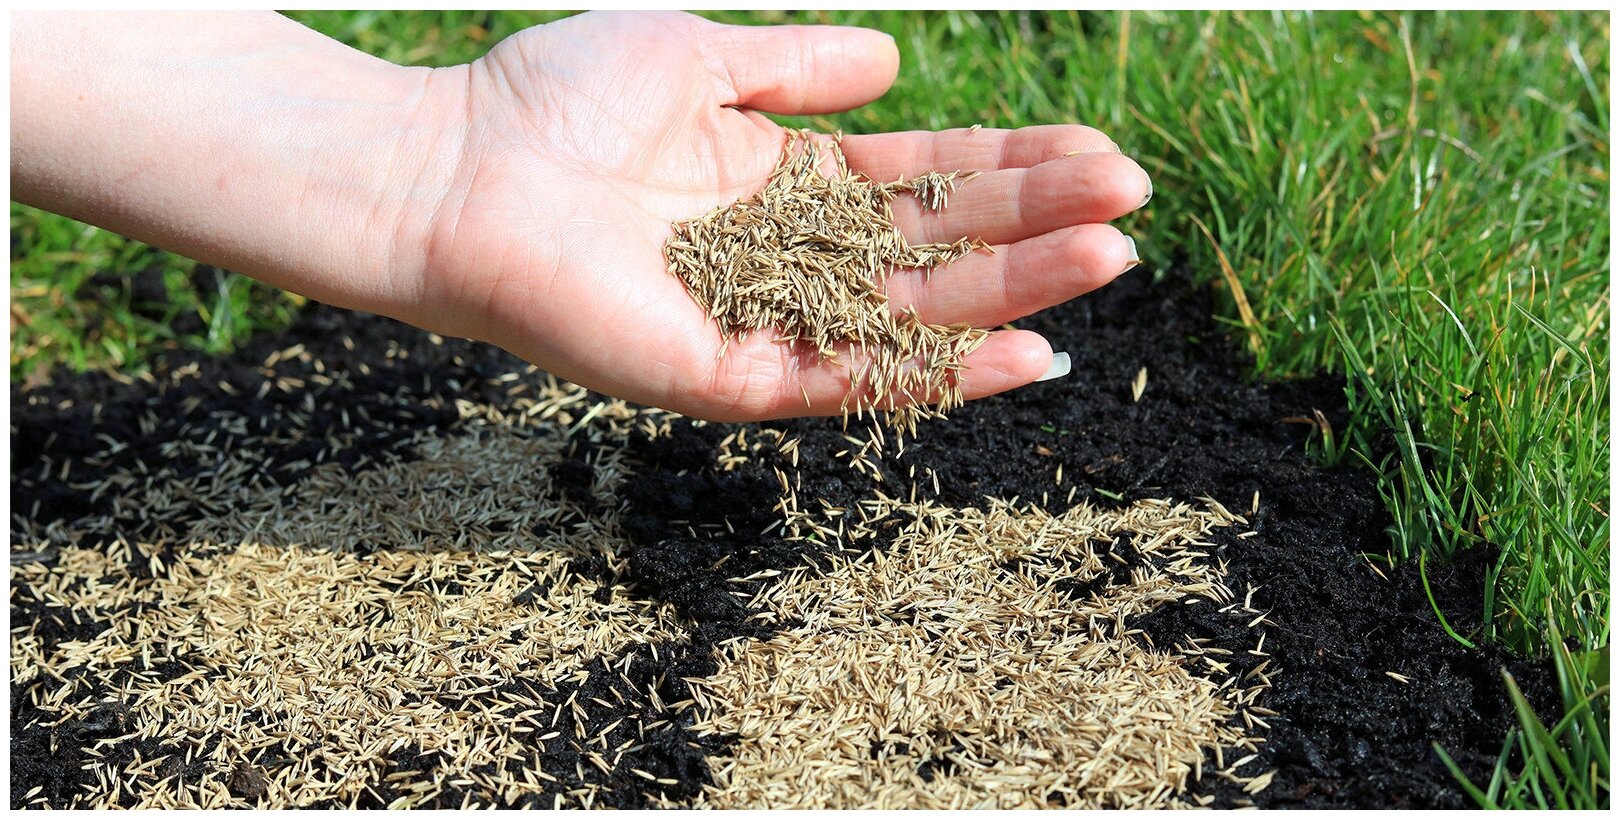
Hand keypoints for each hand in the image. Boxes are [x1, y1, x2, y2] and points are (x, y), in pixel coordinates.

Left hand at [411, 12, 1149, 420]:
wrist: (450, 167)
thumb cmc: (555, 99)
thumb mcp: (699, 54)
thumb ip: (795, 67)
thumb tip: (896, 67)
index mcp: (785, 185)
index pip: (923, 180)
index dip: (1009, 166)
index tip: (1097, 154)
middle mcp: (787, 260)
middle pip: (936, 246)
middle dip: (1034, 223)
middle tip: (1133, 205)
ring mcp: (764, 322)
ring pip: (911, 313)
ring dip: (1013, 290)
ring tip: (1108, 259)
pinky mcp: (730, 374)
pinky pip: (849, 379)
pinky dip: (936, 369)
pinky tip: (1022, 350)